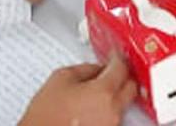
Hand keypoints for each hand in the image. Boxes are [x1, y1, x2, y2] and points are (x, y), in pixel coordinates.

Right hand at [19, 56, 136, 125]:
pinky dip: (107, 110)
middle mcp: (112, 111)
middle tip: (111, 72)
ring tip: (95, 92)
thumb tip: (97, 68)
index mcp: (103, 93)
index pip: (121, 68)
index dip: (117, 59)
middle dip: (122, 77)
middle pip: (131, 87)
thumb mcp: (60, 79)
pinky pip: (114, 117)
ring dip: (115, 95)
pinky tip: (91, 108)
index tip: (114, 57)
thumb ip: (84, 69)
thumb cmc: (45, 116)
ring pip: (123, 104)